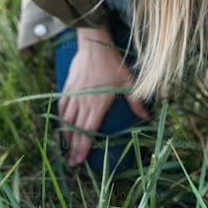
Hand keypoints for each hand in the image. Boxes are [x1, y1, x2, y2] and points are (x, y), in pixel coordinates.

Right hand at [58, 27, 148, 166]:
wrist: (93, 44)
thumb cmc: (113, 63)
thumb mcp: (128, 81)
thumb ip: (136, 101)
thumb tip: (147, 117)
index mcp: (97, 104)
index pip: (88, 131)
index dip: (83, 148)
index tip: (79, 160)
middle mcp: (83, 102)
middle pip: (75, 129)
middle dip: (73, 148)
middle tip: (71, 163)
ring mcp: (73, 95)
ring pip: (66, 120)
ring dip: (65, 136)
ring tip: (65, 149)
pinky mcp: (67, 87)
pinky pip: (62, 106)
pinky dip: (60, 118)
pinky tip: (61, 125)